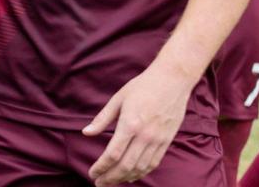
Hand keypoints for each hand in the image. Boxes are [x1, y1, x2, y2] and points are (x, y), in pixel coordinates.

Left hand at [82, 63, 193, 185]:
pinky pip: (153, 163)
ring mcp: (158, 140)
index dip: (101, 167)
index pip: (113, 154)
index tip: (92, 173)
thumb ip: (102, 118)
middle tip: (98, 183)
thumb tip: (86, 132)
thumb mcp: (118, 99)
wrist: (172, 80)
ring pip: (140, 168)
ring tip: (111, 181)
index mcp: (130, 124)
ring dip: (124, 178)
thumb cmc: (142, 86)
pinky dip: (141, 173)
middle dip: (110, 178)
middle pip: (125, 166)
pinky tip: (131, 176)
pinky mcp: (167, 141)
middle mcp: (145, 135)